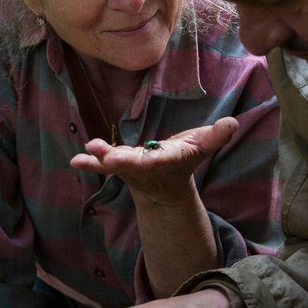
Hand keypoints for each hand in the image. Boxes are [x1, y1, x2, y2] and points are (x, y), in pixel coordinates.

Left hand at [70, 118, 237, 205]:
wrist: (165, 185)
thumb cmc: (183, 159)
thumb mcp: (201, 147)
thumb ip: (215, 136)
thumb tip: (231, 122)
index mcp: (167, 161)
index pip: (162, 159)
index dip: (156, 158)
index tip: (151, 157)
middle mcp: (146, 167)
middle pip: (134, 164)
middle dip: (123, 162)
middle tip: (110, 159)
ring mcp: (129, 167)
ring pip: (114, 164)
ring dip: (100, 159)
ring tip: (86, 153)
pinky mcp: (116, 164)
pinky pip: (101, 164)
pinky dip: (90, 163)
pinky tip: (76, 160)